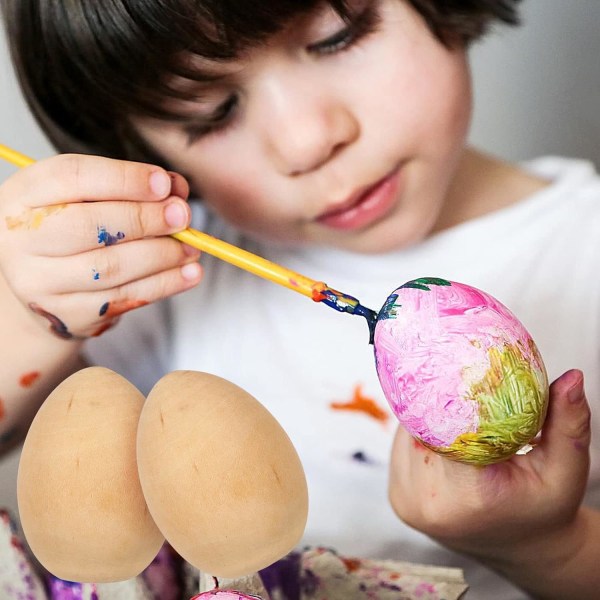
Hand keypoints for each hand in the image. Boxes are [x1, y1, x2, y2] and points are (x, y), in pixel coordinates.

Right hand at [0, 154, 201, 338]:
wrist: (42, 282)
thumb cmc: (69, 229)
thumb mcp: (85, 197)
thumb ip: (128, 187)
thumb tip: (176, 188)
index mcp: (23, 195)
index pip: (71, 177)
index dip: (124, 179)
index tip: (165, 184)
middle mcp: (22, 239)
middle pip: (89, 226)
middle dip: (145, 219)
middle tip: (182, 216)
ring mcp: (40, 282)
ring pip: (110, 267)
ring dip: (162, 255)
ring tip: (191, 246)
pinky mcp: (67, 314)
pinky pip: (124, 299)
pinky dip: (165, 284)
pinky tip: (189, 273)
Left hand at [389, 369, 592, 593]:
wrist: (519, 548)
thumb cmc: (543, 508)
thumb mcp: (566, 469)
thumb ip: (567, 422)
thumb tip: (572, 377)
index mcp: (468, 494)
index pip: (449, 424)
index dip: (456, 394)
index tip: (469, 369)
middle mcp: (428, 500)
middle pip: (425, 425)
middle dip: (445, 402)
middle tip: (464, 379)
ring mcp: (406, 499)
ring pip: (410, 432)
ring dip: (431, 417)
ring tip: (458, 413)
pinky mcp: (397, 497)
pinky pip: (404, 446)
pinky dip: (422, 433)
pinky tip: (444, 434)